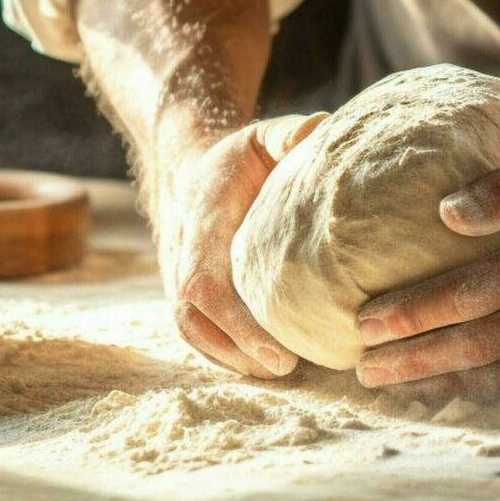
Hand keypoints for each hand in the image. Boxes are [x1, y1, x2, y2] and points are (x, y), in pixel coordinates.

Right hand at [159, 112, 324, 378]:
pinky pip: (195, 331)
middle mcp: (181, 254)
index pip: (205, 283)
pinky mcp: (184, 291)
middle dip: (237, 351)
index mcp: (202, 222)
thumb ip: (289, 136)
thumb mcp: (263, 136)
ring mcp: (177, 276)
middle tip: (289, 369)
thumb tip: (322, 129)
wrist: (190, 166)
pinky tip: (261, 364)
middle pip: (194, 319)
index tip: (277, 351)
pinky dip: (224, 352)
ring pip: (191, 330)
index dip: (236, 323)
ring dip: (231, 357)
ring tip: (280, 371)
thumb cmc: (238, 158)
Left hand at [354, 151, 499, 397]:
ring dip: (431, 382)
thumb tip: (446, 212)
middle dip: (411, 356)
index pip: (474, 292)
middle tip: (360, 362)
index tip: (363, 318)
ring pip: (492, 376)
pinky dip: (467, 392)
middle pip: (475, 342)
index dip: (416, 311)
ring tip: (379, 380)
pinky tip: (427, 389)